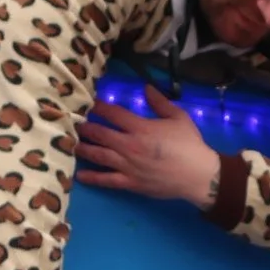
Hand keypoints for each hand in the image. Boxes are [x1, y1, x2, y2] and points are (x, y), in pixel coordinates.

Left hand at [80, 87, 223, 205]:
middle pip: (100, 134)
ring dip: (83, 148)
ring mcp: (128, 166)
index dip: (99, 107)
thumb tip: (146, 87)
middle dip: (85, 127)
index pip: (113, 114)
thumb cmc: (190, 144)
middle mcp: (129, 145)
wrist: (198, 175)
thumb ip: (160, 102)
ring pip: (99, 155)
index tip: (89, 103)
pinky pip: (106, 180)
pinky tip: (80, 175)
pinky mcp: (130, 183)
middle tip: (74, 124)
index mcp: (141, 128)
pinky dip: (92, 178)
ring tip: (72, 144)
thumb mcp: (178, 117)